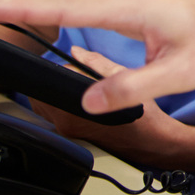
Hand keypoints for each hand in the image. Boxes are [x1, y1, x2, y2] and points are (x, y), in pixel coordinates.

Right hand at [0, 0, 194, 114]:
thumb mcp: (182, 73)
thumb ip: (134, 87)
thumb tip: (88, 102)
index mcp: (126, 6)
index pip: (57, 8)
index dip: (11, 8)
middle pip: (48, 0)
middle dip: (2, 3)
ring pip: (59, 0)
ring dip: (20, 5)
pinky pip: (72, 2)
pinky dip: (45, 8)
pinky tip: (27, 17)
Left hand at [31, 47, 193, 170]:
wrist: (151, 141)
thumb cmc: (141, 114)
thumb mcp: (122, 77)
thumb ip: (95, 63)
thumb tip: (76, 52)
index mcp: (74, 107)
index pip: (50, 80)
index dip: (58, 67)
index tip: (72, 64)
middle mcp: (65, 122)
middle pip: (43, 94)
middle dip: (55, 80)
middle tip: (76, 73)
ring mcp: (66, 131)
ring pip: (47, 105)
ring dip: (58, 93)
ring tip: (81, 86)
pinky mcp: (70, 136)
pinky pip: (56, 115)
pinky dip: (64, 104)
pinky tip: (84, 100)